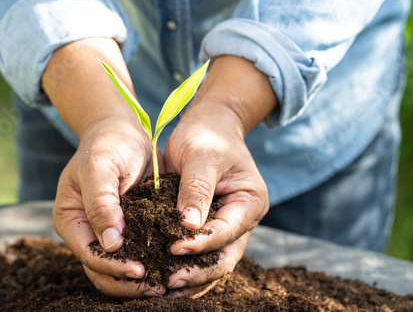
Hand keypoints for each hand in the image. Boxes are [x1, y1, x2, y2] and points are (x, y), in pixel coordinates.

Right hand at [43, 38, 165, 296]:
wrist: (123, 132)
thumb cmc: (107, 144)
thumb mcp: (100, 167)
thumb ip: (101, 203)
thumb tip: (111, 244)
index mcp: (70, 219)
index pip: (88, 253)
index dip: (113, 266)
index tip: (140, 270)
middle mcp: (86, 231)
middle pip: (101, 269)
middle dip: (127, 282)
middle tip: (158, 285)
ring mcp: (106, 232)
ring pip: (118, 267)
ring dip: (139, 280)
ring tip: (167, 283)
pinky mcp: (128, 229)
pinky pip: (137, 252)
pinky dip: (152, 262)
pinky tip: (171, 266)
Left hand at [163, 56, 275, 297]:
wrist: (208, 125)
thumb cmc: (208, 134)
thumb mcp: (203, 156)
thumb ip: (197, 189)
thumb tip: (188, 227)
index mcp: (250, 202)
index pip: (226, 231)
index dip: (201, 243)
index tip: (173, 248)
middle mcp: (241, 220)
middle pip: (224, 256)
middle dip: (198, 272)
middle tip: (168, 282)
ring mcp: (225, 226)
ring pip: (212, 261)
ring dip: (190, 276)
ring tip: (163, 288)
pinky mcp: (207, 226)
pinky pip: (198, 253)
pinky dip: (184, 265)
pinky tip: (162, 275)